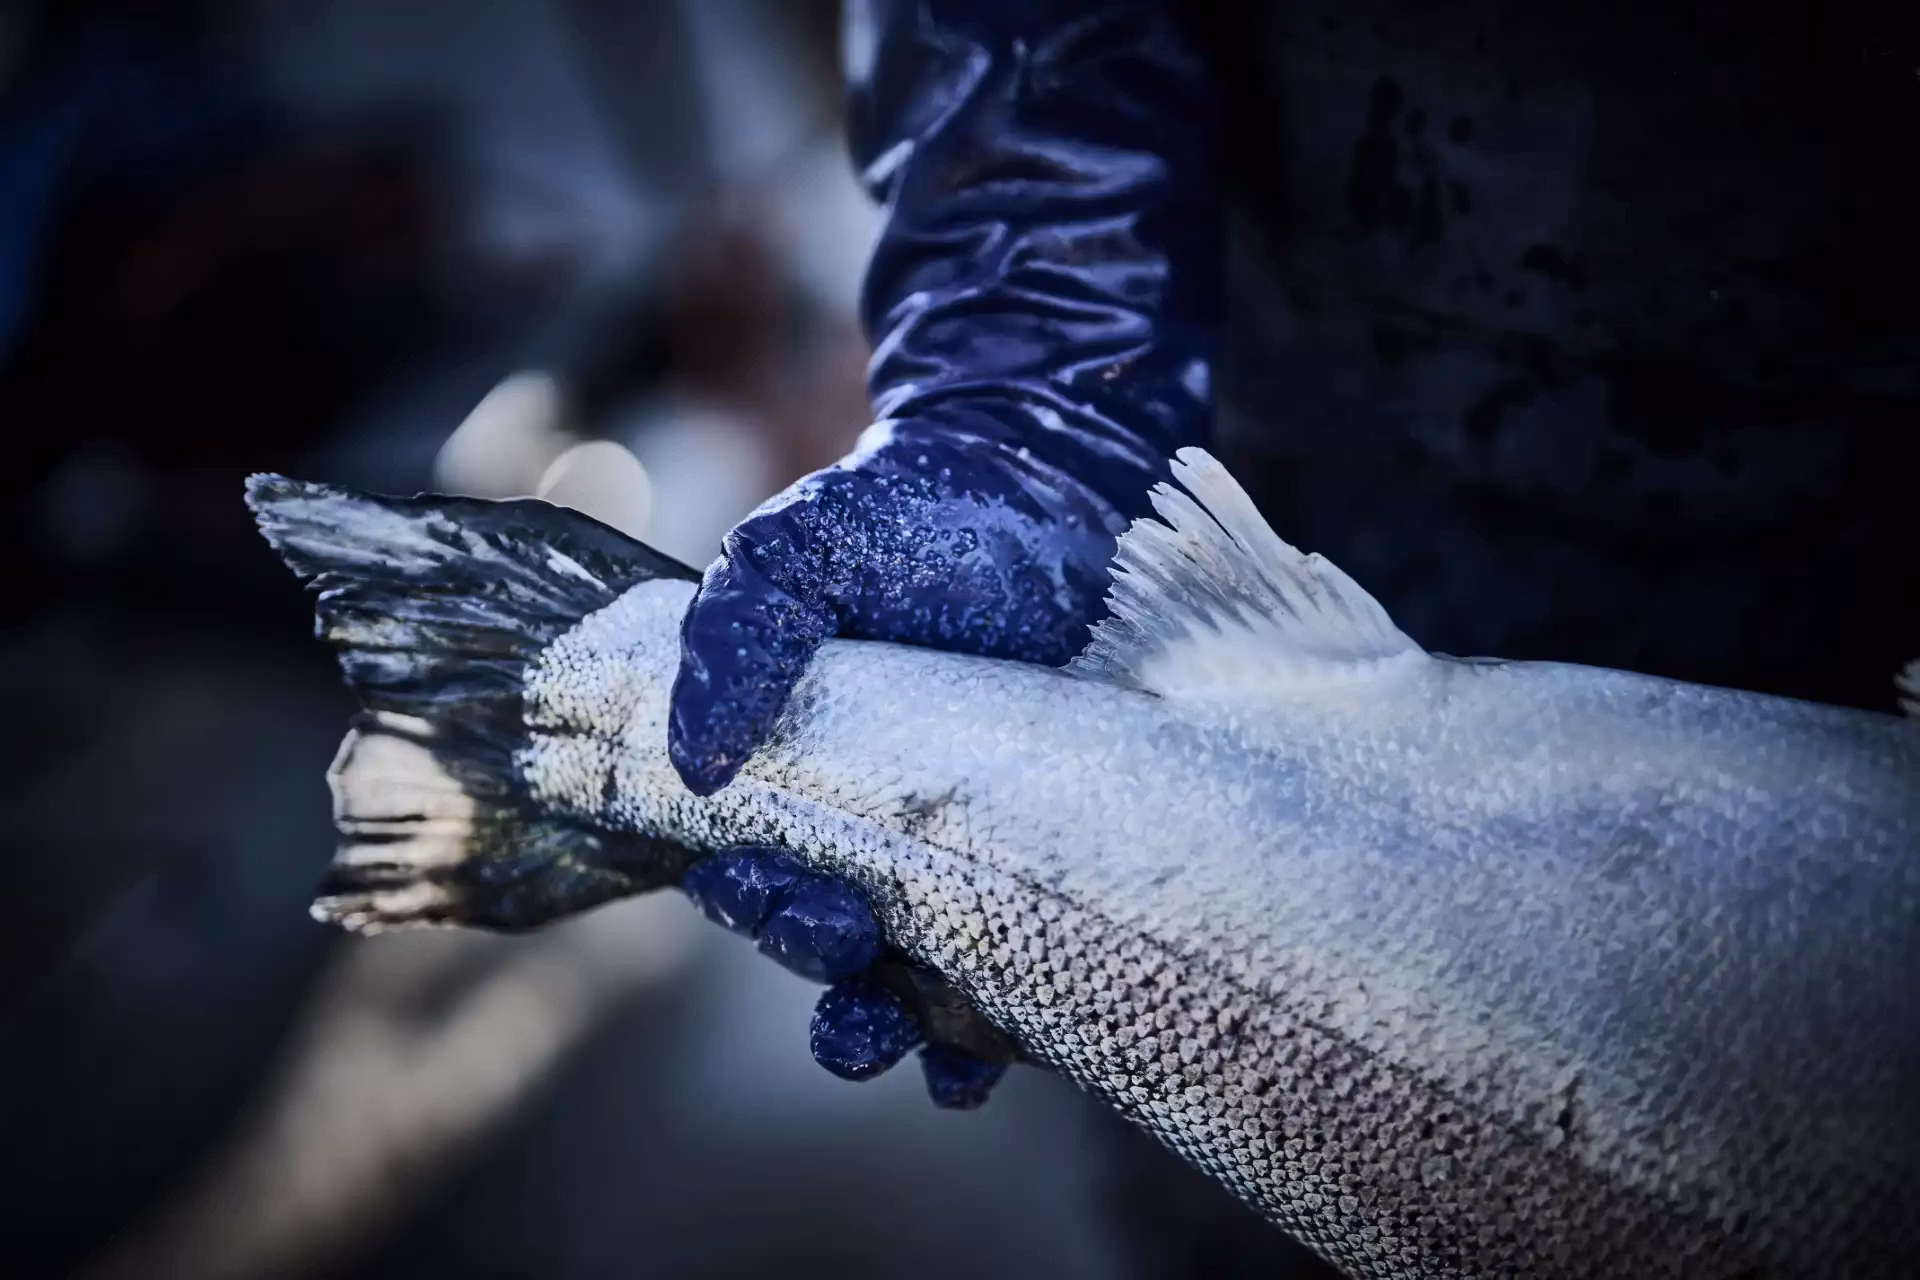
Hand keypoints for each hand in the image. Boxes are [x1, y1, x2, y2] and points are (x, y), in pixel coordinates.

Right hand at [669, 0, 1218, 1106]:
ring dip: (905, 1029)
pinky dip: (1000, 1027)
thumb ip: (733, 634)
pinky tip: (996, 1052)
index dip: (757, 904)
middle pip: (825, 942)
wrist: (1049, 483)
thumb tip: (690, 761)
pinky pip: (1025, 965)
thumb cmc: (911, 514)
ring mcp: (969, 849)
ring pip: (915, 977)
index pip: (750, 872)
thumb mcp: (800, 553)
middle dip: (828, 970)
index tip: (784, 897)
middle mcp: (873, 829)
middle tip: (852, 946)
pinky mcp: (1058, 853)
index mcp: (798, 771)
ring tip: (923, 1044)